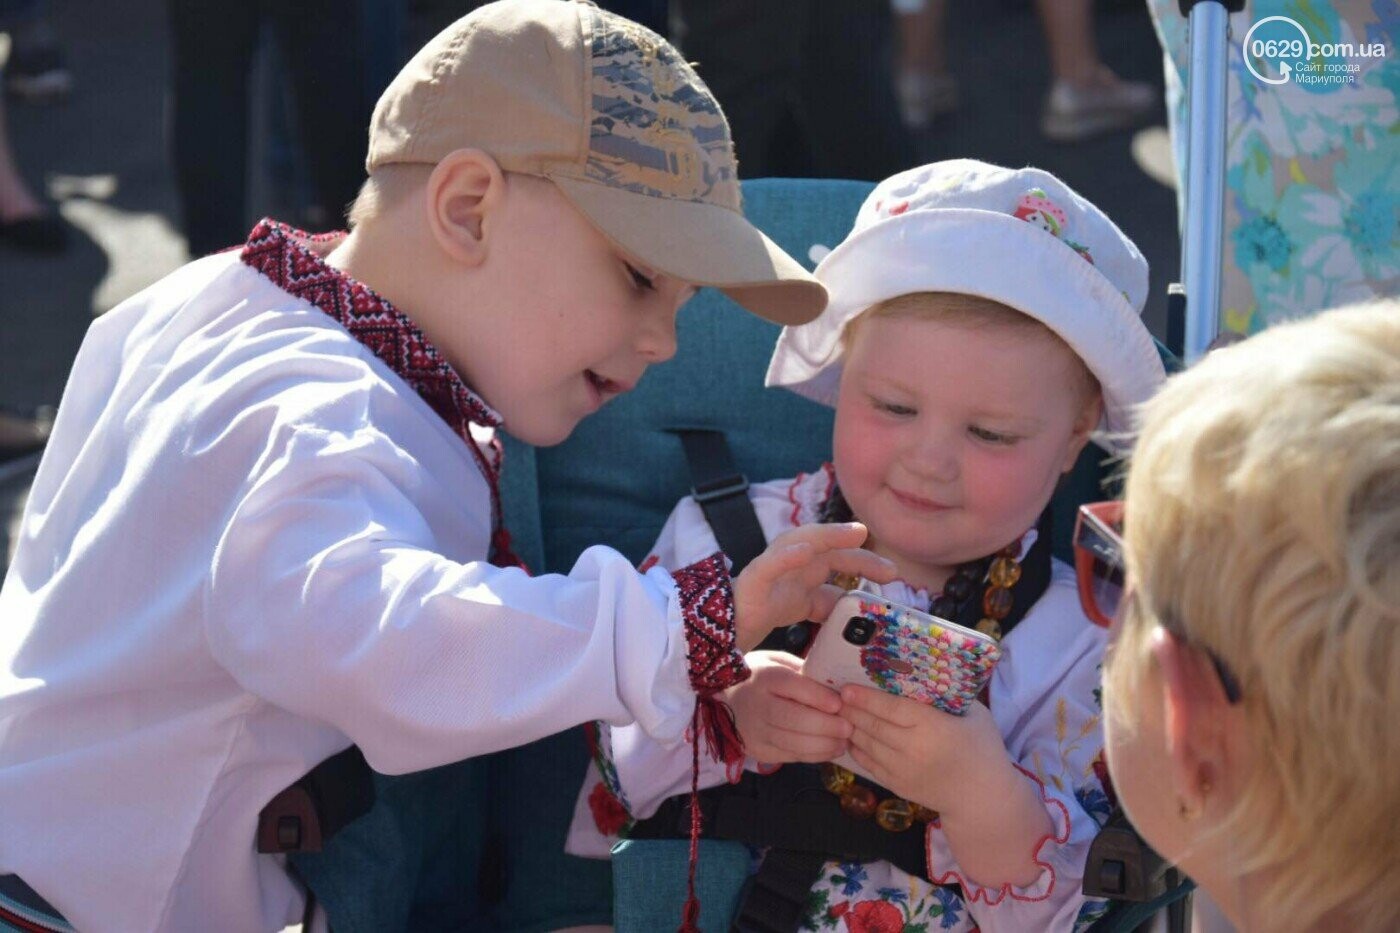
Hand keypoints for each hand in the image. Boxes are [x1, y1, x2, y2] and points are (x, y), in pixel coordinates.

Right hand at [725, 652, 850, 764]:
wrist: (724, 700)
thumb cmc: (759, 677)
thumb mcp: (777, 662)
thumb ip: (803, 670)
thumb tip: (837, 682)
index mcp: (764, 677)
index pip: (793, 686)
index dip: (818, 696)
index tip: (840, 703)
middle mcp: (757, 705)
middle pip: (793, 719)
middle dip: (825, 726)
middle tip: (849, 727)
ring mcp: (756, 732)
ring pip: (793, 742)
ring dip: (824, 745)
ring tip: (844, 742)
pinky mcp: (759, 751)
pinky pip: (791, 756)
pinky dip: (815, 756)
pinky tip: (831, 750)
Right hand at [732, 522, 894, 652]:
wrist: (725, 627)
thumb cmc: (763, 610)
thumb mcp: (805, 607)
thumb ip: (828, 601)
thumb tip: (857, 603)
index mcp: (804, 567)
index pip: (839, 558)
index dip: (865, 562)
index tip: (892, 574)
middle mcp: (791, 560)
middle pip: (828, 548)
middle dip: (858, 554)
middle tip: (889, 569)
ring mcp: (772, 567)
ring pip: (800, 541)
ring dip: (828, 535)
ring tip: (854, 534)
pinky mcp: (752, 579)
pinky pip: (769, 564)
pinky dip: (786, 556)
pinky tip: (804, 553)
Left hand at [839, 684, 1007, 812]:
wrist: (982, 797)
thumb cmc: (982, 748)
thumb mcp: (975, 715)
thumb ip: (948, 697)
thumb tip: (921, 675)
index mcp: (932, 727)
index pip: (890, 709)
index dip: (866, 698)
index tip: (847, 688)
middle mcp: (912, 749)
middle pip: (873, 725)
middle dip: (851, 710)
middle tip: (836, 696)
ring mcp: (902, 770)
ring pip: (867, 744)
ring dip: (851, 728)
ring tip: (839, 713)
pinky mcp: (897, 786)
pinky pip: (869, 765)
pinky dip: (857, 749)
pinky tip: (851, 737)